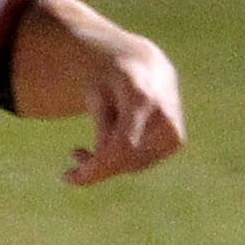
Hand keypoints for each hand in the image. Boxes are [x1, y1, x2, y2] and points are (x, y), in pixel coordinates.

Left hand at [64, 37, 184, 187]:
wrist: (144, 66)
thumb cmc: (111, 78)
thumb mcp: (95, 94)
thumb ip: (102, 125)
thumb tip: (100, 162)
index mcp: (141, 98)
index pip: (121, 146)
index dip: (96, 167)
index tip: (68, 178)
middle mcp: (164, 116)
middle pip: (126, 159)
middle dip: (97, 164)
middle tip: (75, 154)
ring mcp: (174, 130)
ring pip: (133, 164)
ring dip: (108, 162)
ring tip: (83, 149)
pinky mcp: (175, 141)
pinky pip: (141, 162)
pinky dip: (121, 159)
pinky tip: (106, 146)